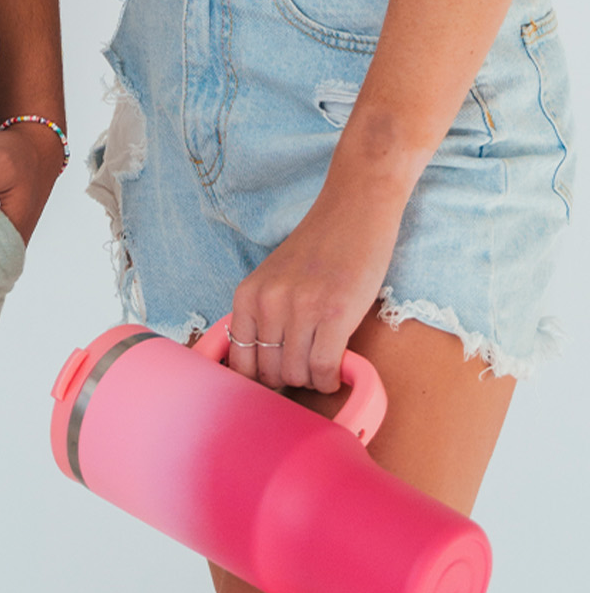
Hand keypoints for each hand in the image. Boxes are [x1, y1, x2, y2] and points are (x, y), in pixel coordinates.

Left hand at [227, 188, 404, 393]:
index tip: (276, 381)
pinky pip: (323, 369)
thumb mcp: (274, 278)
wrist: (353, 212)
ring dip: (312, 379)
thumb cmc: (317, 248)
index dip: (259, 380)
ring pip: (297, 375)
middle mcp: (269, 302)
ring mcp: (301, 308)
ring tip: (324, 363)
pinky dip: (330, 379)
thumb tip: (261, 368)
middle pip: (270, 373)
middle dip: (289, 379)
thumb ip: (264, 315)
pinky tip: (337, 369)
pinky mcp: (334, 314)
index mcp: (248, 294)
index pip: (240, 362)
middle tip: (306, 367)